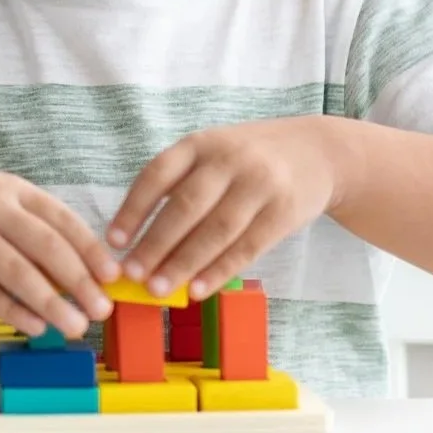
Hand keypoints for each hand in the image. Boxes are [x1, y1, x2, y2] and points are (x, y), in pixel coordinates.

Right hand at [0, 163, 118, 337]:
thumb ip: (29, 225)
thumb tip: (76, 271)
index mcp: (10, 189)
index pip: (61, 220)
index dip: (91, 250)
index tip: (113, 277)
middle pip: (45, 246)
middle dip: (79, 281)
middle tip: (102, 309)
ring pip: (16, 272)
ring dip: (51, 303)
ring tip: (75, 326)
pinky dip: (13, 311)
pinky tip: (35, 326)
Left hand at [107, 116, 353, 301]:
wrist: (319, 152)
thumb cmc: (249, 160)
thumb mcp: (212, 154)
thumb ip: (178, 185)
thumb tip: (135, 239)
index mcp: (200, 144)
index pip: (158, 174)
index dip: (133, 209)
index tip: (113, 242)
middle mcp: (229, 159)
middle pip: (186, 206)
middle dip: (155, 243)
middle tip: (132, 274)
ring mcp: (260, 184)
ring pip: (216, 230)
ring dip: (184, 263)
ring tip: (157, 288)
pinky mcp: (284, 211)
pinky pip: (247, 247)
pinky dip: (219, 271)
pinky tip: (197, 289)